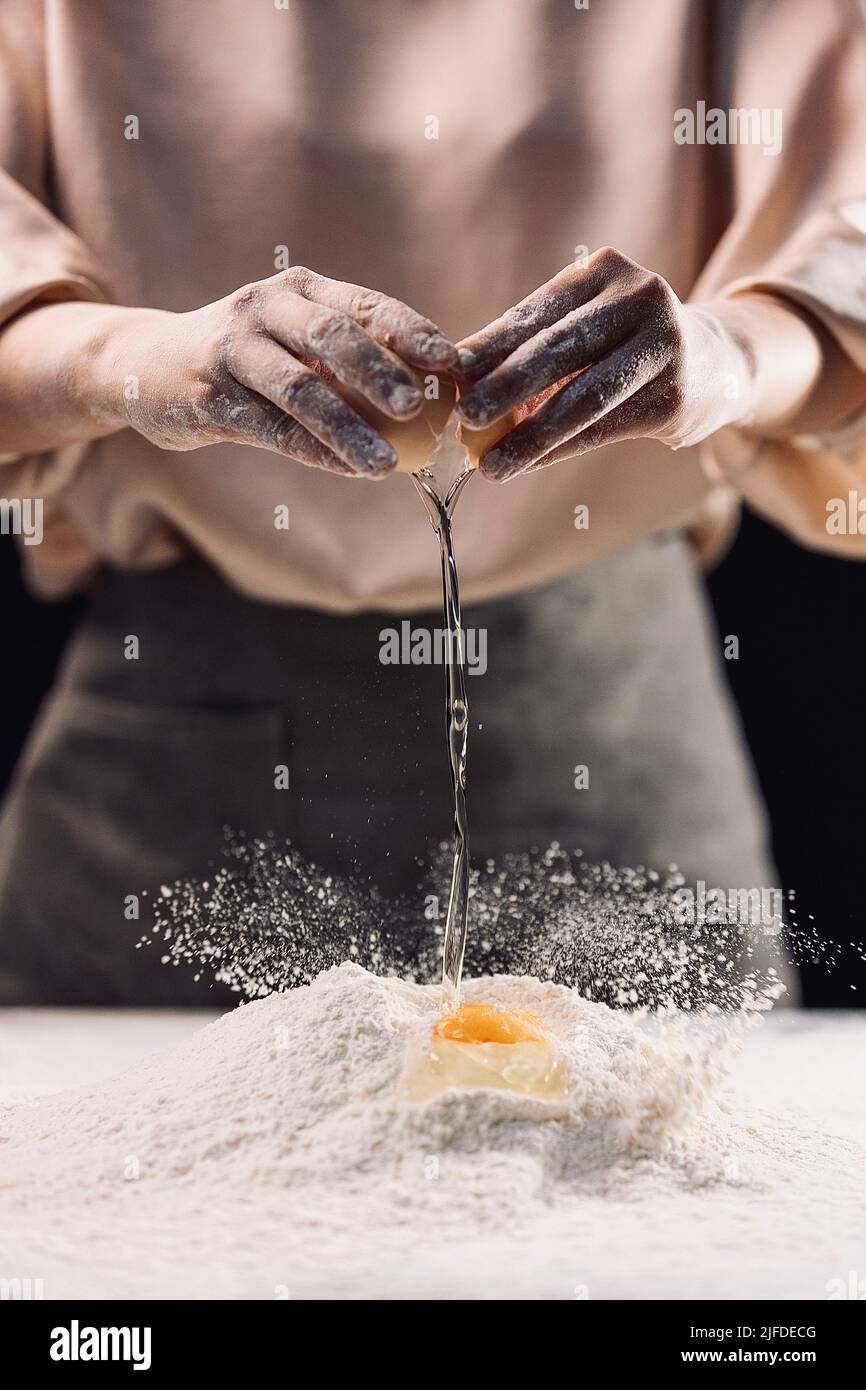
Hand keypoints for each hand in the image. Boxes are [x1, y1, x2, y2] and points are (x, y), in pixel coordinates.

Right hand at [95, 268, 456, 476]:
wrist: (145, 365)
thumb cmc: (243, 357)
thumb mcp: (290, 337)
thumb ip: (346, 355)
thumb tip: (433, 391)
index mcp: (297, 289)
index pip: (364, 305)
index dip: (411, 332)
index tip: (452, 363)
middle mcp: (263, 309)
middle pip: (332, 337)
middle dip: (380, 372)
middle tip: (419, 408)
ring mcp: (232, 350)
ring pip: (300, 389)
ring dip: (348, 428)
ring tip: (387, 463)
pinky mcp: (210, 395)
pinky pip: (271, 428)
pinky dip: (313, 450)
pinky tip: (347, 470)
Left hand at [455, 248, 761, 481]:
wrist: (715, 362)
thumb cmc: (623, 343)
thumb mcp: (584, 326)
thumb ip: (530, 345)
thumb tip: (458, 380)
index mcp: (604, 271)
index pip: (537, 311)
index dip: (491, 344)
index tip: (450, 374)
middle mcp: (640, 298)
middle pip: (559, 350)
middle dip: (506, 388)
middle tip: (464, 419)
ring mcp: (665, 346)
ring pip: (584, 398)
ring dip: (530, 436)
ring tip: (490, 465)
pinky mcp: (676, 396)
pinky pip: (604, 428)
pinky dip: (559, 450)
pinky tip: (526, 466)